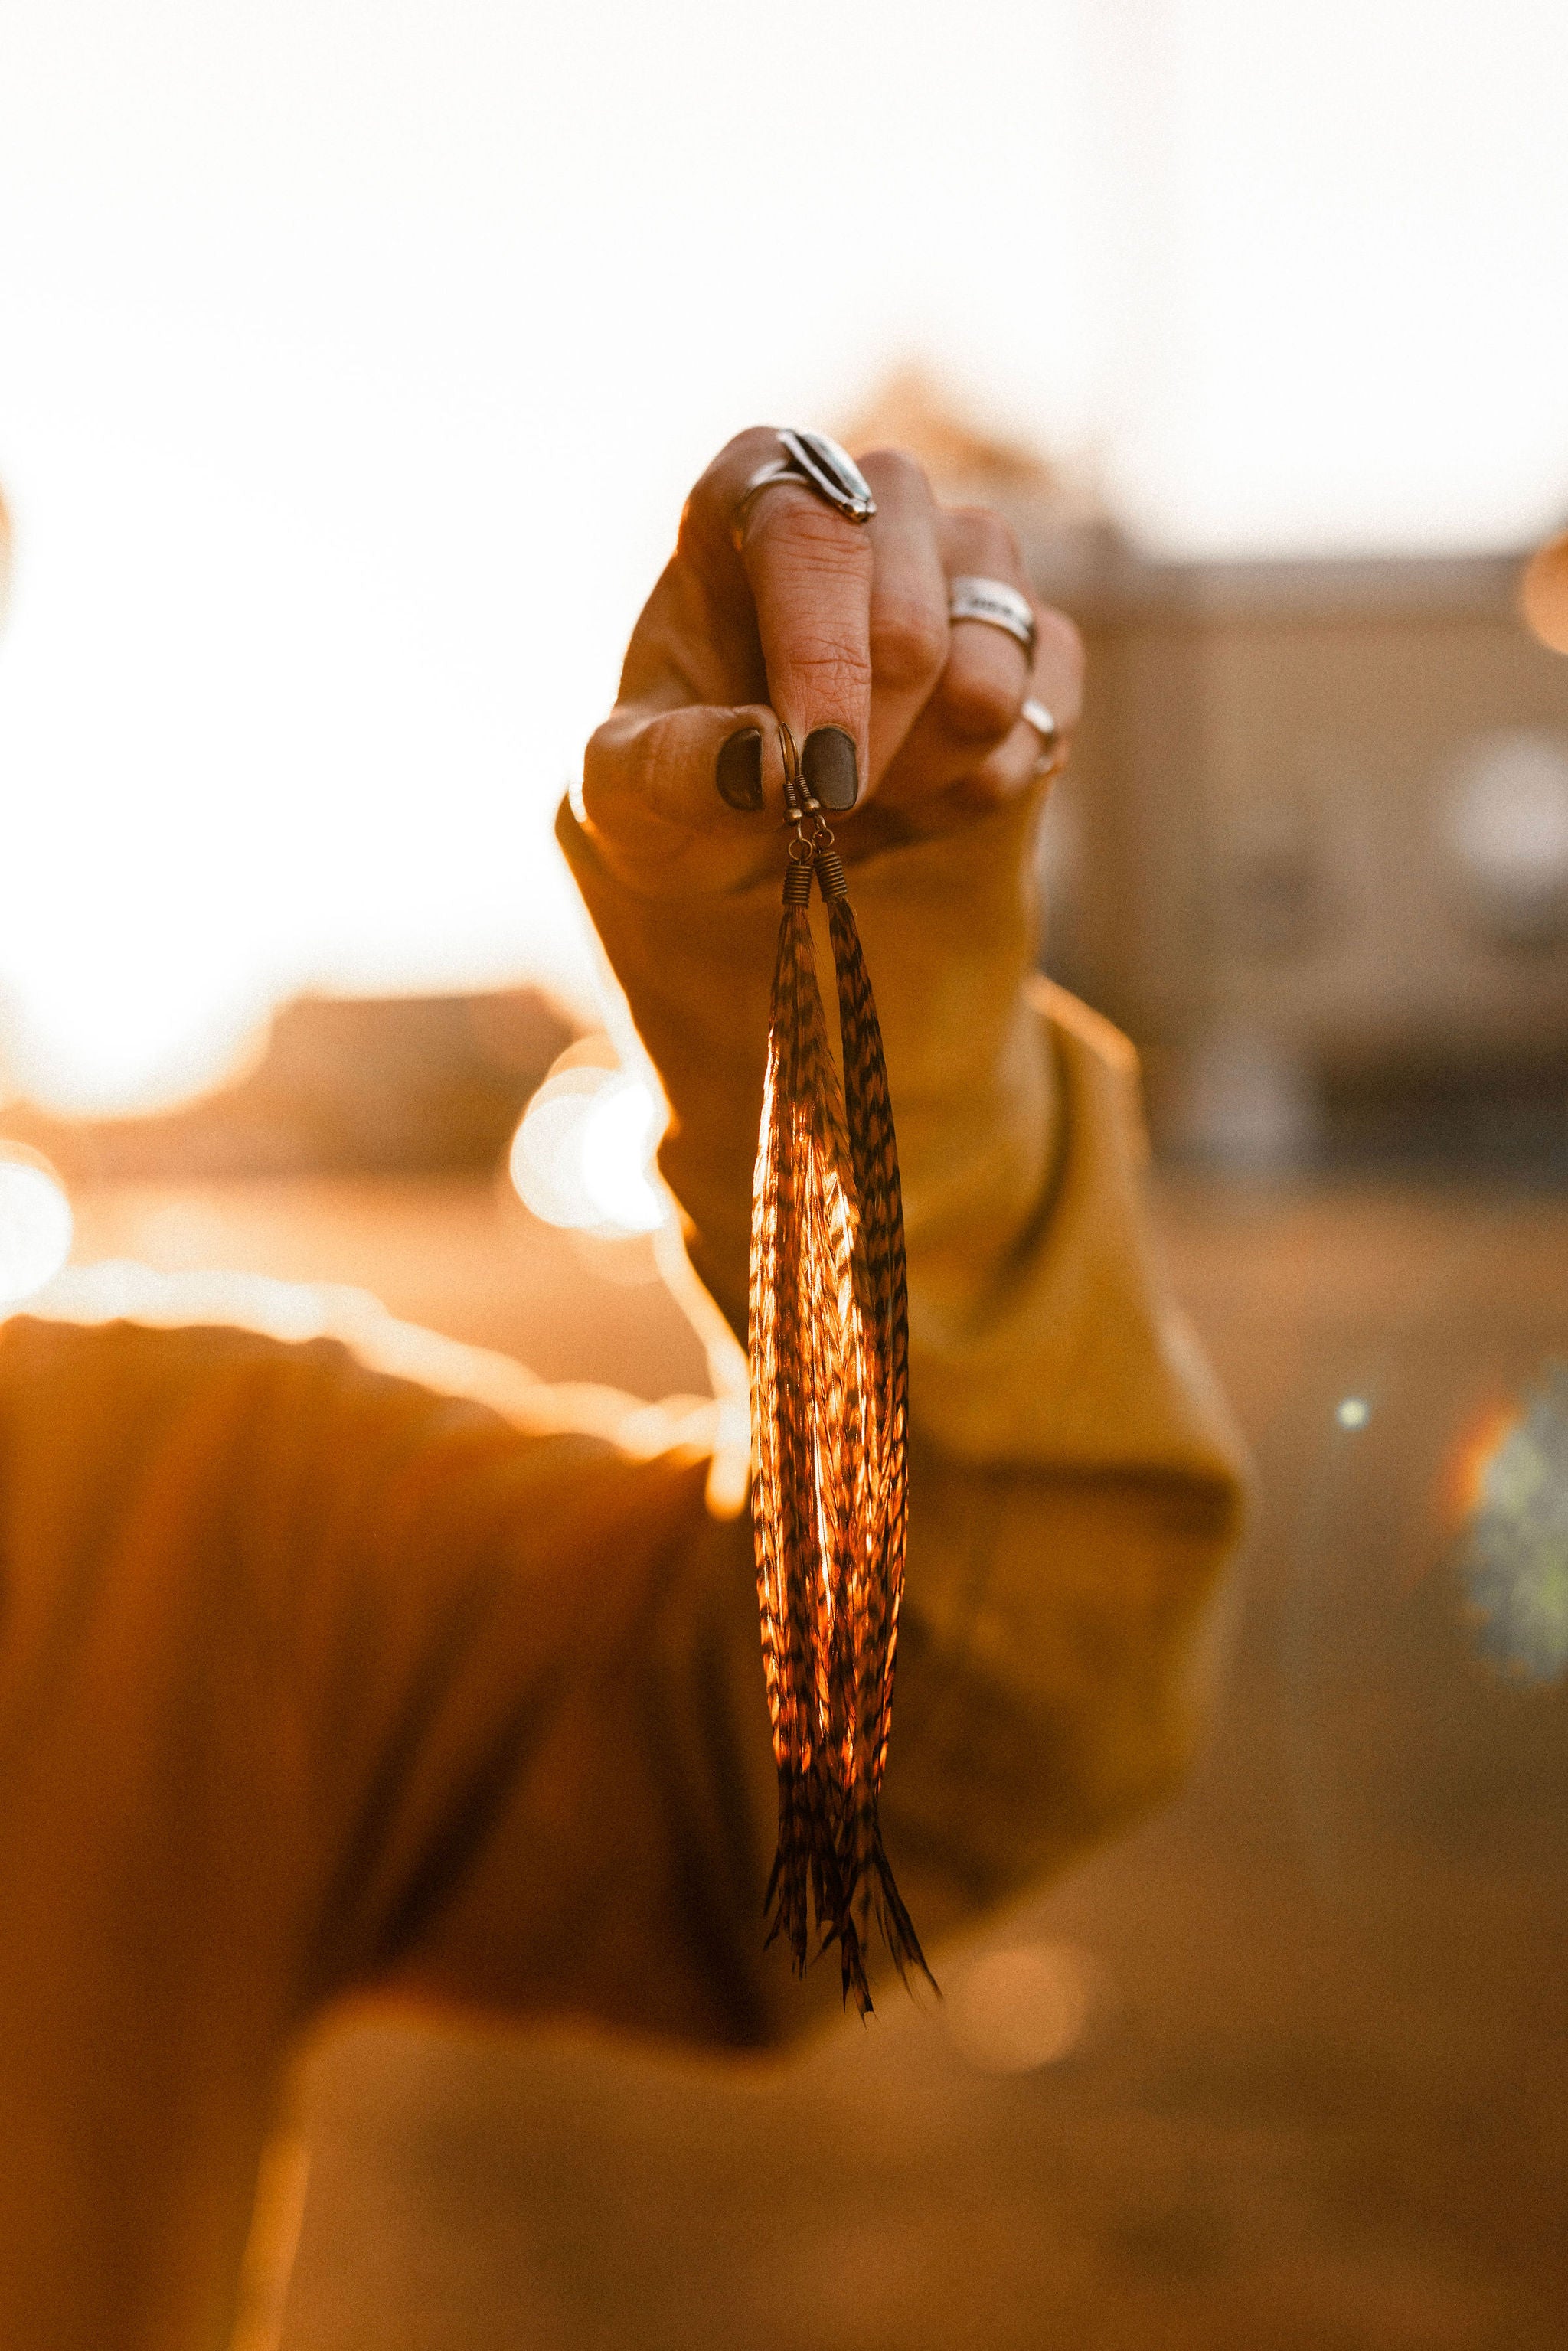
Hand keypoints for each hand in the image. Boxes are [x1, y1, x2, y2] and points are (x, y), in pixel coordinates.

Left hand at [578, 427, 1082, 897]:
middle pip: (908, 630)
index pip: (812, 537)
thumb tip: (765, 757)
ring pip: (987, 680)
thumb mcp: (630, 791)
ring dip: (918, 777)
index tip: (812, 776)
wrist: (772, 829)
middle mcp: (880, 498)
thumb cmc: (691, 779)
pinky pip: (1038, 722)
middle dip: (860, 751)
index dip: (819, 663)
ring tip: (862, 791)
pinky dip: (975, 792)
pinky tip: (921, 791)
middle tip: (814, 801)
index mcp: (761, 488)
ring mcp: (974, 559)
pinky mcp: (1041, 634)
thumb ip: (667, 769)